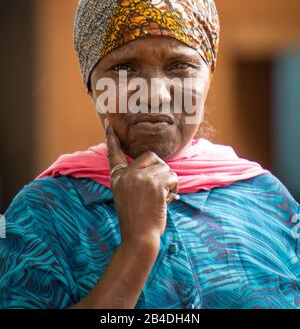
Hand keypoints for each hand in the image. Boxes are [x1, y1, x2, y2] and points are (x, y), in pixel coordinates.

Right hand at [104, 117, 178, 244]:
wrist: (139, 237)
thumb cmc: (137, 220)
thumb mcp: (128, 196)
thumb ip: (135, 179)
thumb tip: (157, 166)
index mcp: (117, 177)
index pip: (113, 153)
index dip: (111, 138)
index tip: (108, 123)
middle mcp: (126, 174)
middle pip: (150, 156)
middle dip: (160, 168)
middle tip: (160, 187)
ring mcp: (139, 178)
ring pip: (165, 167)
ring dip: (169, 182)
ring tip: (162, 198)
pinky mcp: (154, 183)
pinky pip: (172, 176)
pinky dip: (174, 188)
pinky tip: (167, 200)